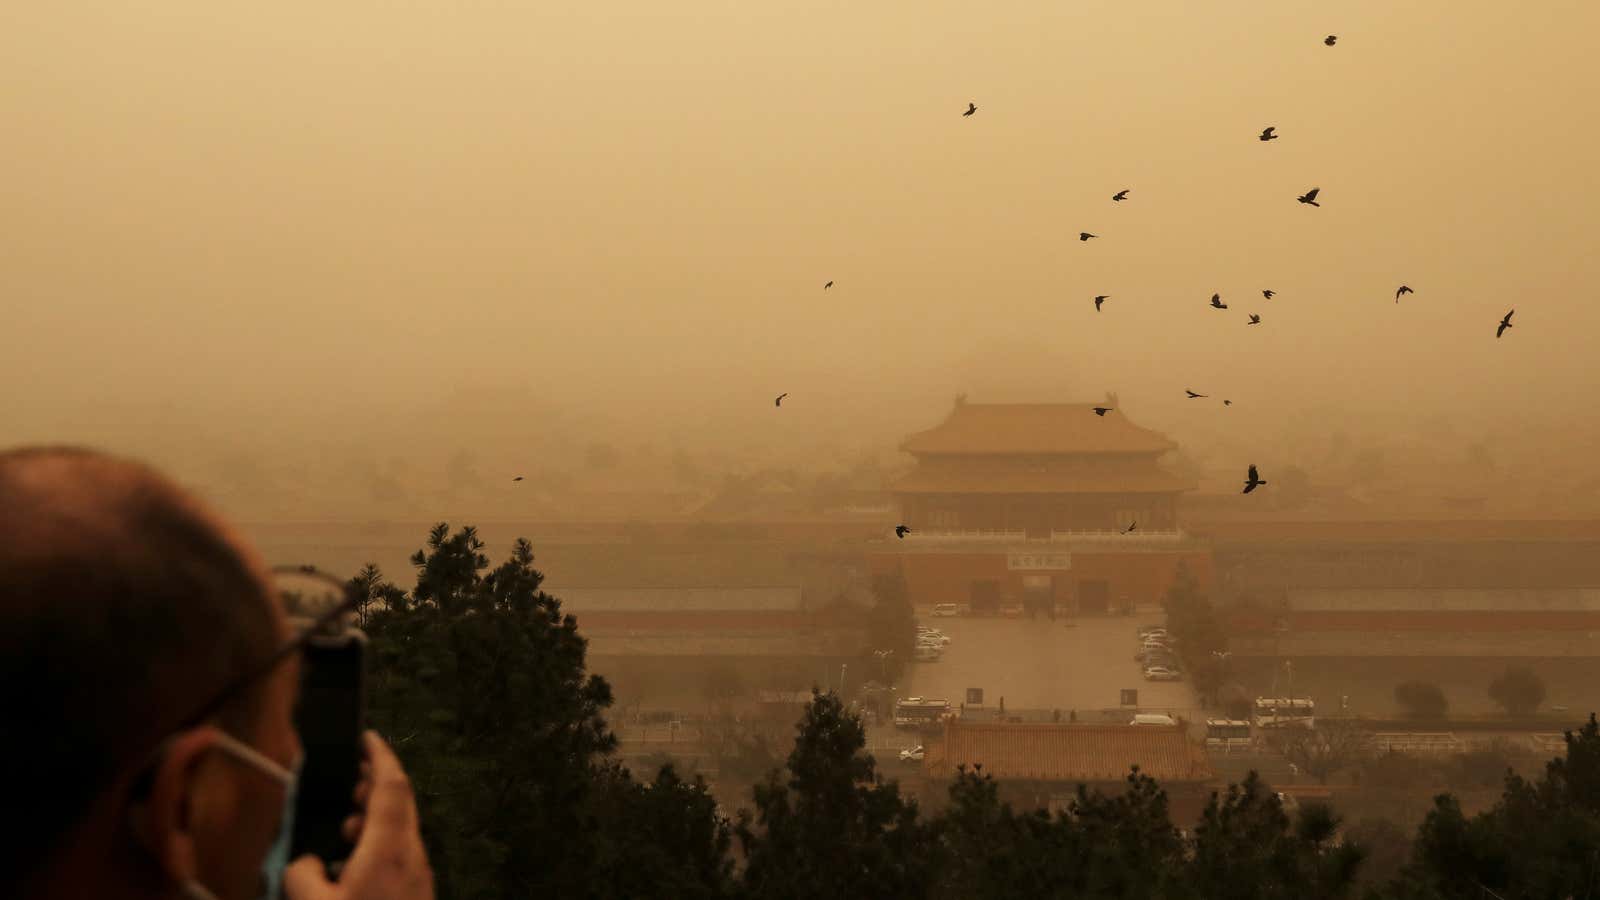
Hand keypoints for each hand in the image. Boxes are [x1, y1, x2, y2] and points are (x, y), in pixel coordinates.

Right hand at [284, 731, 433, 899]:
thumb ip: (301, 874)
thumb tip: (306, 861)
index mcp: (391, 848)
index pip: (392, 786)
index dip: (380, 756)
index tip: (367, 737)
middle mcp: (413, 855)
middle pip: (400, 803)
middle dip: (375, 785)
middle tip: (349, 783)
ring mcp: (419, 874)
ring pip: (399, 830)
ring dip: (374, 819)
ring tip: (346, 829)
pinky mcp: (416, 891)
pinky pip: (398, 854)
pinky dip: (377, 844)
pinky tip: (352, 866)